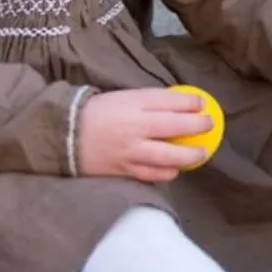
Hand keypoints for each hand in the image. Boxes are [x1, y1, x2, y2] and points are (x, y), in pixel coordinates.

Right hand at [74, 88, 211, 182]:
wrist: (62, 134)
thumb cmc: (96, 111)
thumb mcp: (122, 97)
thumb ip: (148, 102)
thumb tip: (177, 106)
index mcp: (133, 103)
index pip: (169, 101)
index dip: (191, 102)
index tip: (203, 104)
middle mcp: (135, 126)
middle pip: (174, 126)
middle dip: (197, 126)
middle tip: (208, 125)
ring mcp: (130, 151)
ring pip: (167, 156)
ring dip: (188, 155)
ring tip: (200, 154)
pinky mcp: (123, 170)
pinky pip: (151, 175)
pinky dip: (166, 174)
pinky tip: (174, 170)